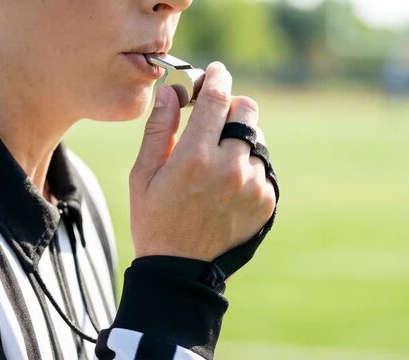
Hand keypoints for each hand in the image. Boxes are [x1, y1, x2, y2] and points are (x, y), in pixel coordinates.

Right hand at [129, 62, 275, 261]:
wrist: (179, 268)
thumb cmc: (154, 218)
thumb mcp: (143, 174)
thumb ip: (159, 129)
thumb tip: (171, 92)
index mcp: (194, 157)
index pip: (217, 98)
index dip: (217, 78)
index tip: (215, 73)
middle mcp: (229, 168)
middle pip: (247, 111)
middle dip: (231, 106)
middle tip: (214, 118)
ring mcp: (252, 186)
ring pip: (256, 139)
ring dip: (238, 140)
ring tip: (216, 163)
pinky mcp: (266, 201)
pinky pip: (262, 167)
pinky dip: (247, 166)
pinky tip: (226, 185)